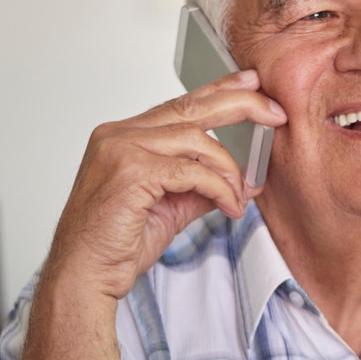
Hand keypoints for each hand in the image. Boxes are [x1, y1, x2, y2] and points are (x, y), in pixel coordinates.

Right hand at [44, 70, 286, 299]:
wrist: (85, 274)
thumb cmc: (118, 243)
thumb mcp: (172, 207)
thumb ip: (203, 186)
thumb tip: (243, 181)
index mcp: (125, 136)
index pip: (181, 105)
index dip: (219, 91)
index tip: (251, 84)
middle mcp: (119, 134)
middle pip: (191, 107)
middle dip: (241, 104)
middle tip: (275, 112)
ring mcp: (121, 149)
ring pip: (196, 140)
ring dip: (229, 169)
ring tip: (239, 196)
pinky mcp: (130, 172)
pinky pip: (192, 171)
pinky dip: (219, 188)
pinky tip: (229, 207)